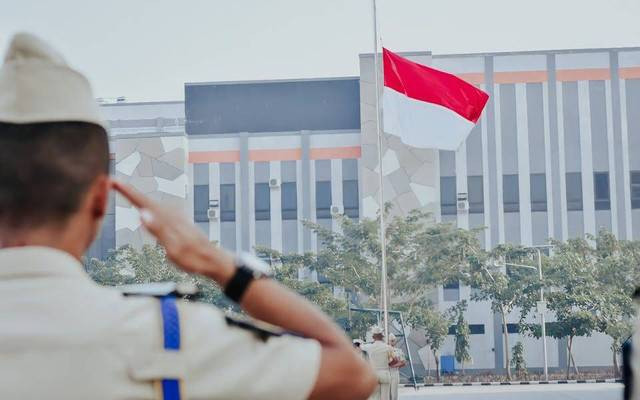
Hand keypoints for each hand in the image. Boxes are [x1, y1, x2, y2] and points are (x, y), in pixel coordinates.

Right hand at [111, 180, 234, 283]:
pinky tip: (146, 207)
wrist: (212, 259)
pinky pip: (158, 210)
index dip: (127, 191)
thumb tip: (142, 213)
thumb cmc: (193, 257)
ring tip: (123, 190)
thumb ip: (158, 230)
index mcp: (167, 219)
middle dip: (129, 191)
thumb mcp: (173, 248)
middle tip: (112, 183)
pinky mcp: (178, 222)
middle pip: (145, 200)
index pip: (143, 202)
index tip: (113, 181)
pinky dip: (148, 205)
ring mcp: (175, 217)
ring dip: (137, 197)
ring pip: (152, 204)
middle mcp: (171, 214)